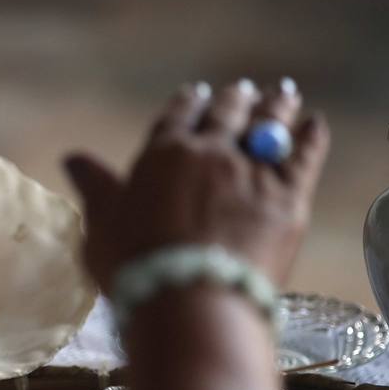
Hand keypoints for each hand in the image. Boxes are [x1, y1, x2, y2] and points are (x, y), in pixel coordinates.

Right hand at [64, 78, 329, 288]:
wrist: (192, 300)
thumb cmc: (137, 268)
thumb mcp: (102, 226)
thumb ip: (95, 187)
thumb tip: (72, 157)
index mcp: (164, 153)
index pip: (177, 116)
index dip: (188, 102)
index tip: (197, 92)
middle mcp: (211, 152)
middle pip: (226, 114)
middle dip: (235, 99)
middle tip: (244, 89)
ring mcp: (253, 171)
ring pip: (269, 125)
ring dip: (276, 105)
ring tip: (284, 93)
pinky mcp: (289, 196)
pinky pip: (305, 154)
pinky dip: (312, 136)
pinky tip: (315, 124)